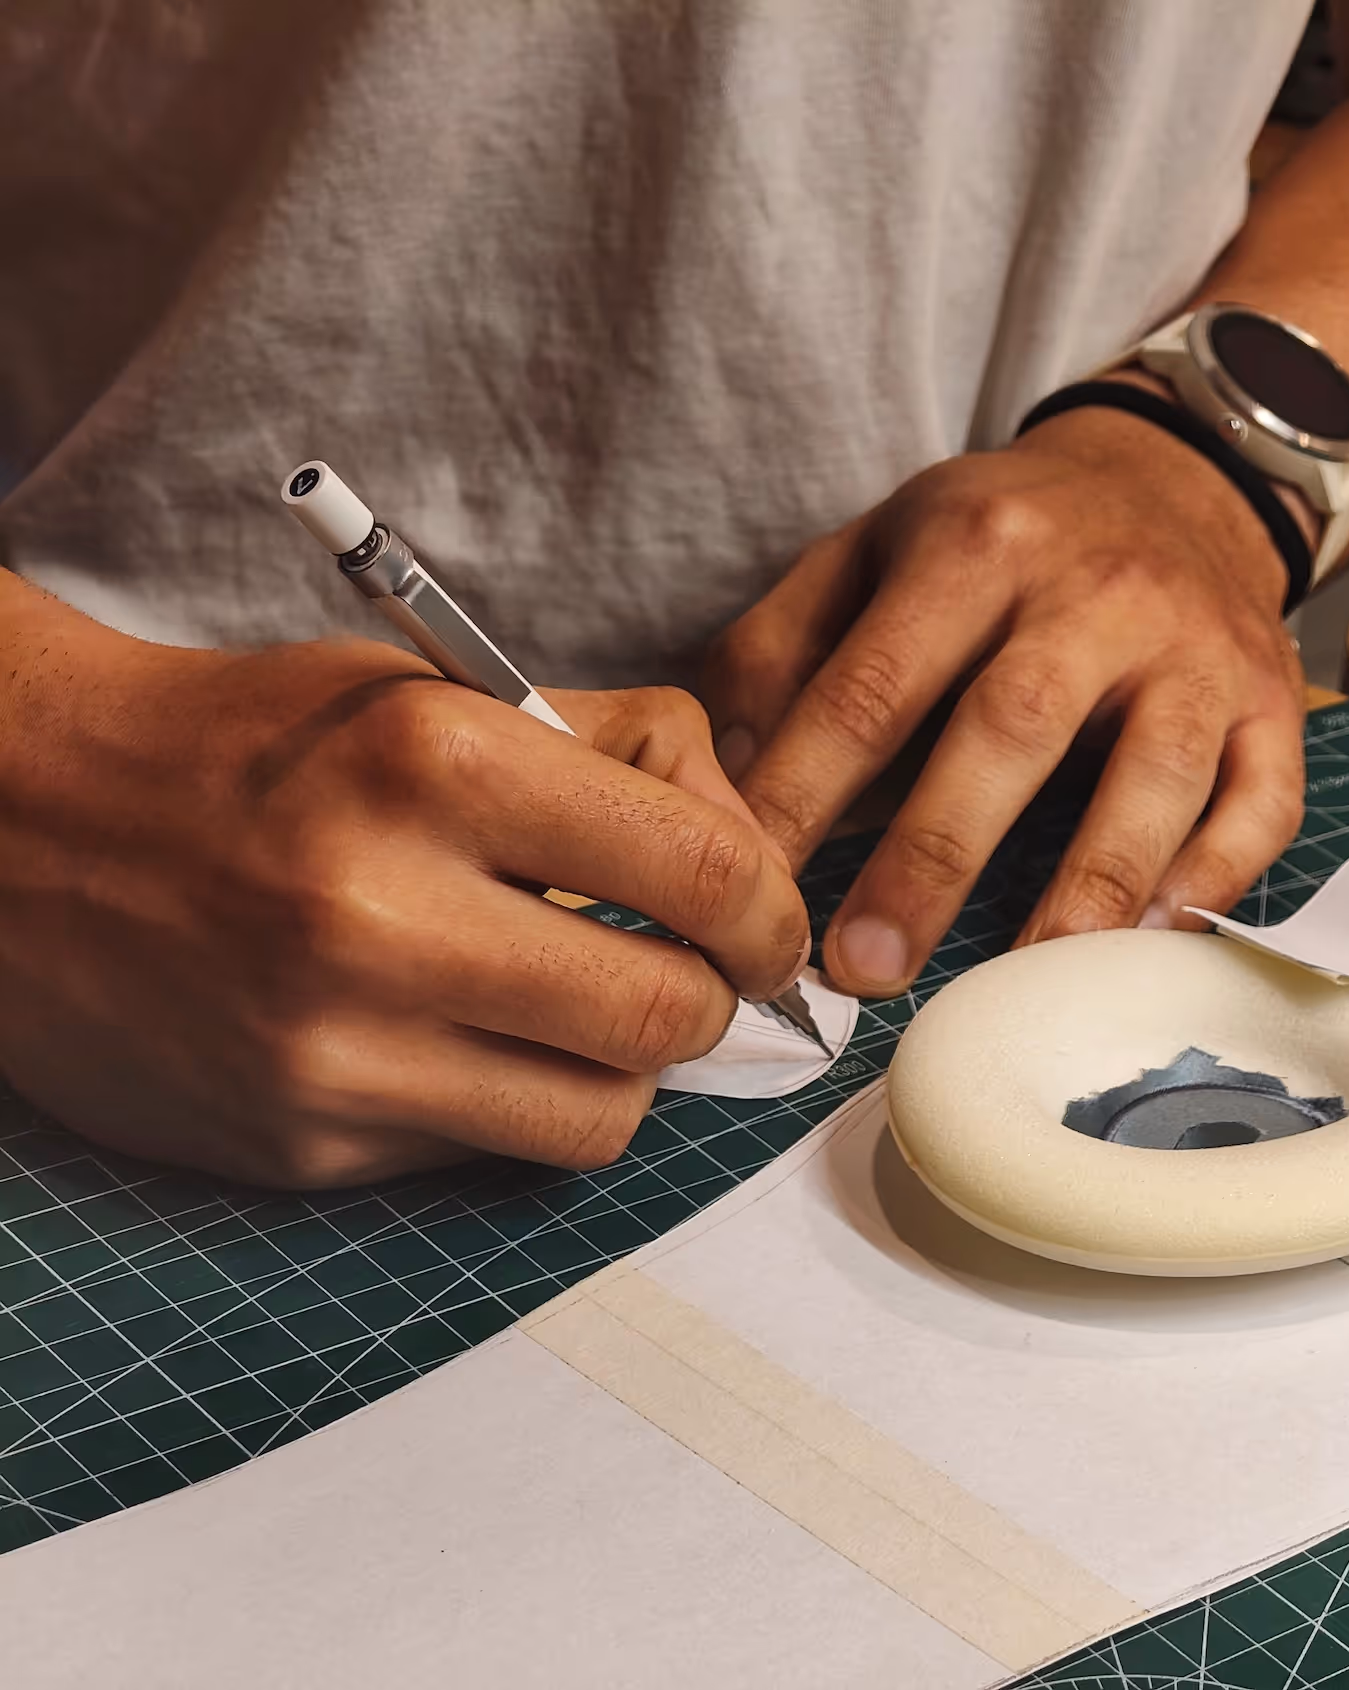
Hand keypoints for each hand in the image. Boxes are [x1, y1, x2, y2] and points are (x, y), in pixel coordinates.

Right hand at [0, 600, 807, 1187]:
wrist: (17, 826)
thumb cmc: (255, 745)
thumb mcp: (435, 690)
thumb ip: (618, 748)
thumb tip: (753, 849)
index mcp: (433, 767)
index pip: (700, 869)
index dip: (770, 910)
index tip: (768, 924)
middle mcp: (380, 917)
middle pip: (668, 1015)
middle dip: (712, 998)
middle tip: (693, 972)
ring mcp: (333, 1052)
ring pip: (598, 1116)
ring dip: (621, 1067)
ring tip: (579, 1007)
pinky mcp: (300, 1147)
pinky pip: (484, 1153)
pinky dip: (506, 1100)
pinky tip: (456, 1036)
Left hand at [703, 399, 1307, 995]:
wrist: (1172, 479)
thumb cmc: (1002, 542)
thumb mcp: (874, 547)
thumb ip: (784, 647)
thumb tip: (727, 775)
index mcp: (977, 544)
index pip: (878, 682)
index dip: (810, 789)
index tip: (756, 887)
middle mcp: (1096, 590)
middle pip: (1012, 728)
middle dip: (933, 856)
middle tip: (865, 968)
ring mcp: (1197, 649)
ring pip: (1152, 774)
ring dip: (1087, 884)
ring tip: (1023, 976)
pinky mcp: (1271, 703)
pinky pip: (1261, 800)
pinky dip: (1214, 877)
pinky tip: (1151, 939)